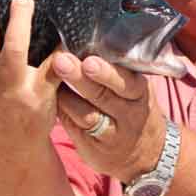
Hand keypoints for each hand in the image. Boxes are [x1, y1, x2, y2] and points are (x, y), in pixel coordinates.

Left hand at [52, 53, 167, 182]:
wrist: (145, 155)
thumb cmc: (132, 109)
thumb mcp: (135, 90)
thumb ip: (116, 71)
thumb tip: (85, 39)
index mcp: (139, 93)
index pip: (126, 81)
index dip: (107, 71)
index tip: (89, 59)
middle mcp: (128, 114)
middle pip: (103, 95)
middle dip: (80, 78)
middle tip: (61, 61)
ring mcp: (112, 134)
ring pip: (87, 114)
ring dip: (66, 96)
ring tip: (50, 79)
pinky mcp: (95, 148)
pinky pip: (75, 128)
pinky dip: (63, 112)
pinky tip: (51, 100)